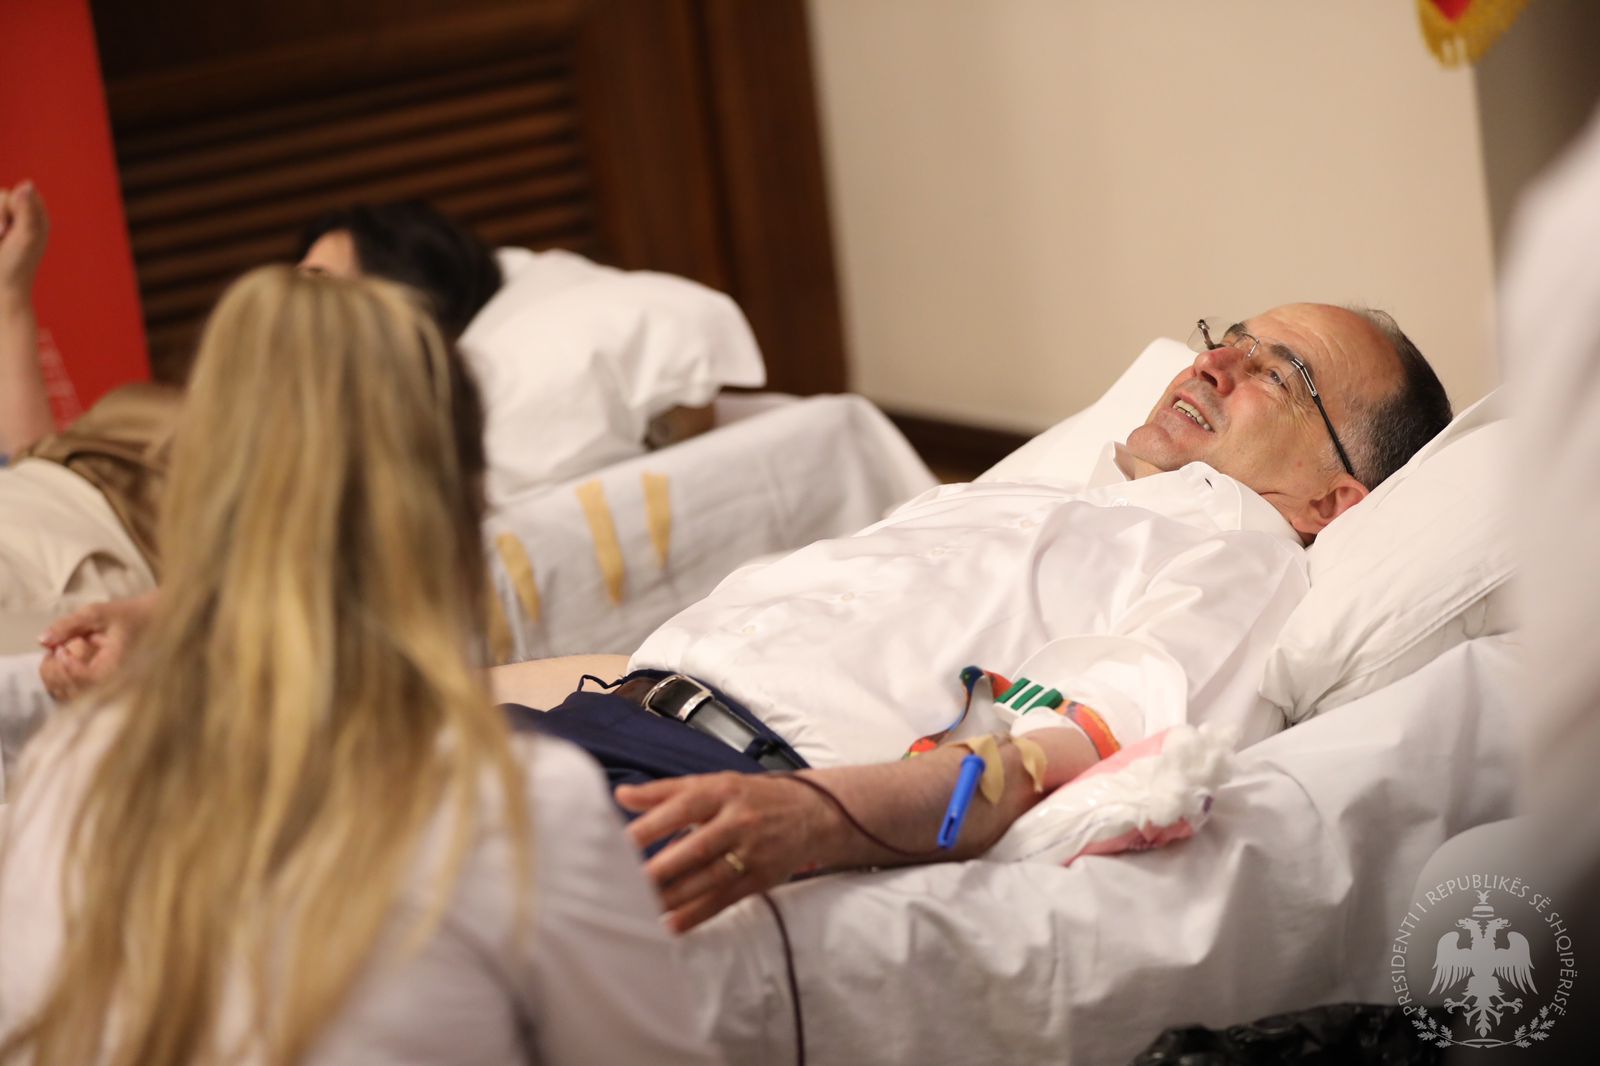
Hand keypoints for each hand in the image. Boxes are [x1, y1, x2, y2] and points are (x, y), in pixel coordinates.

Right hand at [0, 181, 48, 300]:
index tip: (11, 228)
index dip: (10, 206)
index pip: (19, 193)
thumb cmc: (16, 266)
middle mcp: (22, 218)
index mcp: (37, 219)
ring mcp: (6, 225)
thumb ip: (26, 210)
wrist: (2, 291)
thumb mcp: (26, 236)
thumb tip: (27, 183)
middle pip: (1, 196)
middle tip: (2, 237)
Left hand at [37, 593, 157, 700]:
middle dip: (55, 671)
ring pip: (68, 696)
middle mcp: (112, 682)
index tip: (60, 649)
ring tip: (58, 656)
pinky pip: (71, 695)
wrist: (149, 623)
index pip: (87, 678)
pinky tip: (61, 664)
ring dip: (53, 677)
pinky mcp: (96, 689)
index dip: (67, 666)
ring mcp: (104, 688)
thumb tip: (43, 640)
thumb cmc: (127, 616)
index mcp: (117, 665)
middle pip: (73, 691)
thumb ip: (69, 624)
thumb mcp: (97, 613)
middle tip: (55, 649)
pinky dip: (58, 682)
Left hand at [617, 772, 840, 932]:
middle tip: (623, 884)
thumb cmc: (750, 797)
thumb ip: (665, 792)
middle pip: (695, 848)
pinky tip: (671, 925)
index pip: (682, 807)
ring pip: (708, 879)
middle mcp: (738, 821)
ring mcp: (752, 852)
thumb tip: (621, 796)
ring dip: (673, 897)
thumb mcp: (712, 784)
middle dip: (659, 869)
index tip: (619, 844)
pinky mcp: (761, 879)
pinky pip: (724, 900)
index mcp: (721, 792)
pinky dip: (696, 915)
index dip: (651, 826)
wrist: (810, 813)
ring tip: (638, 908)